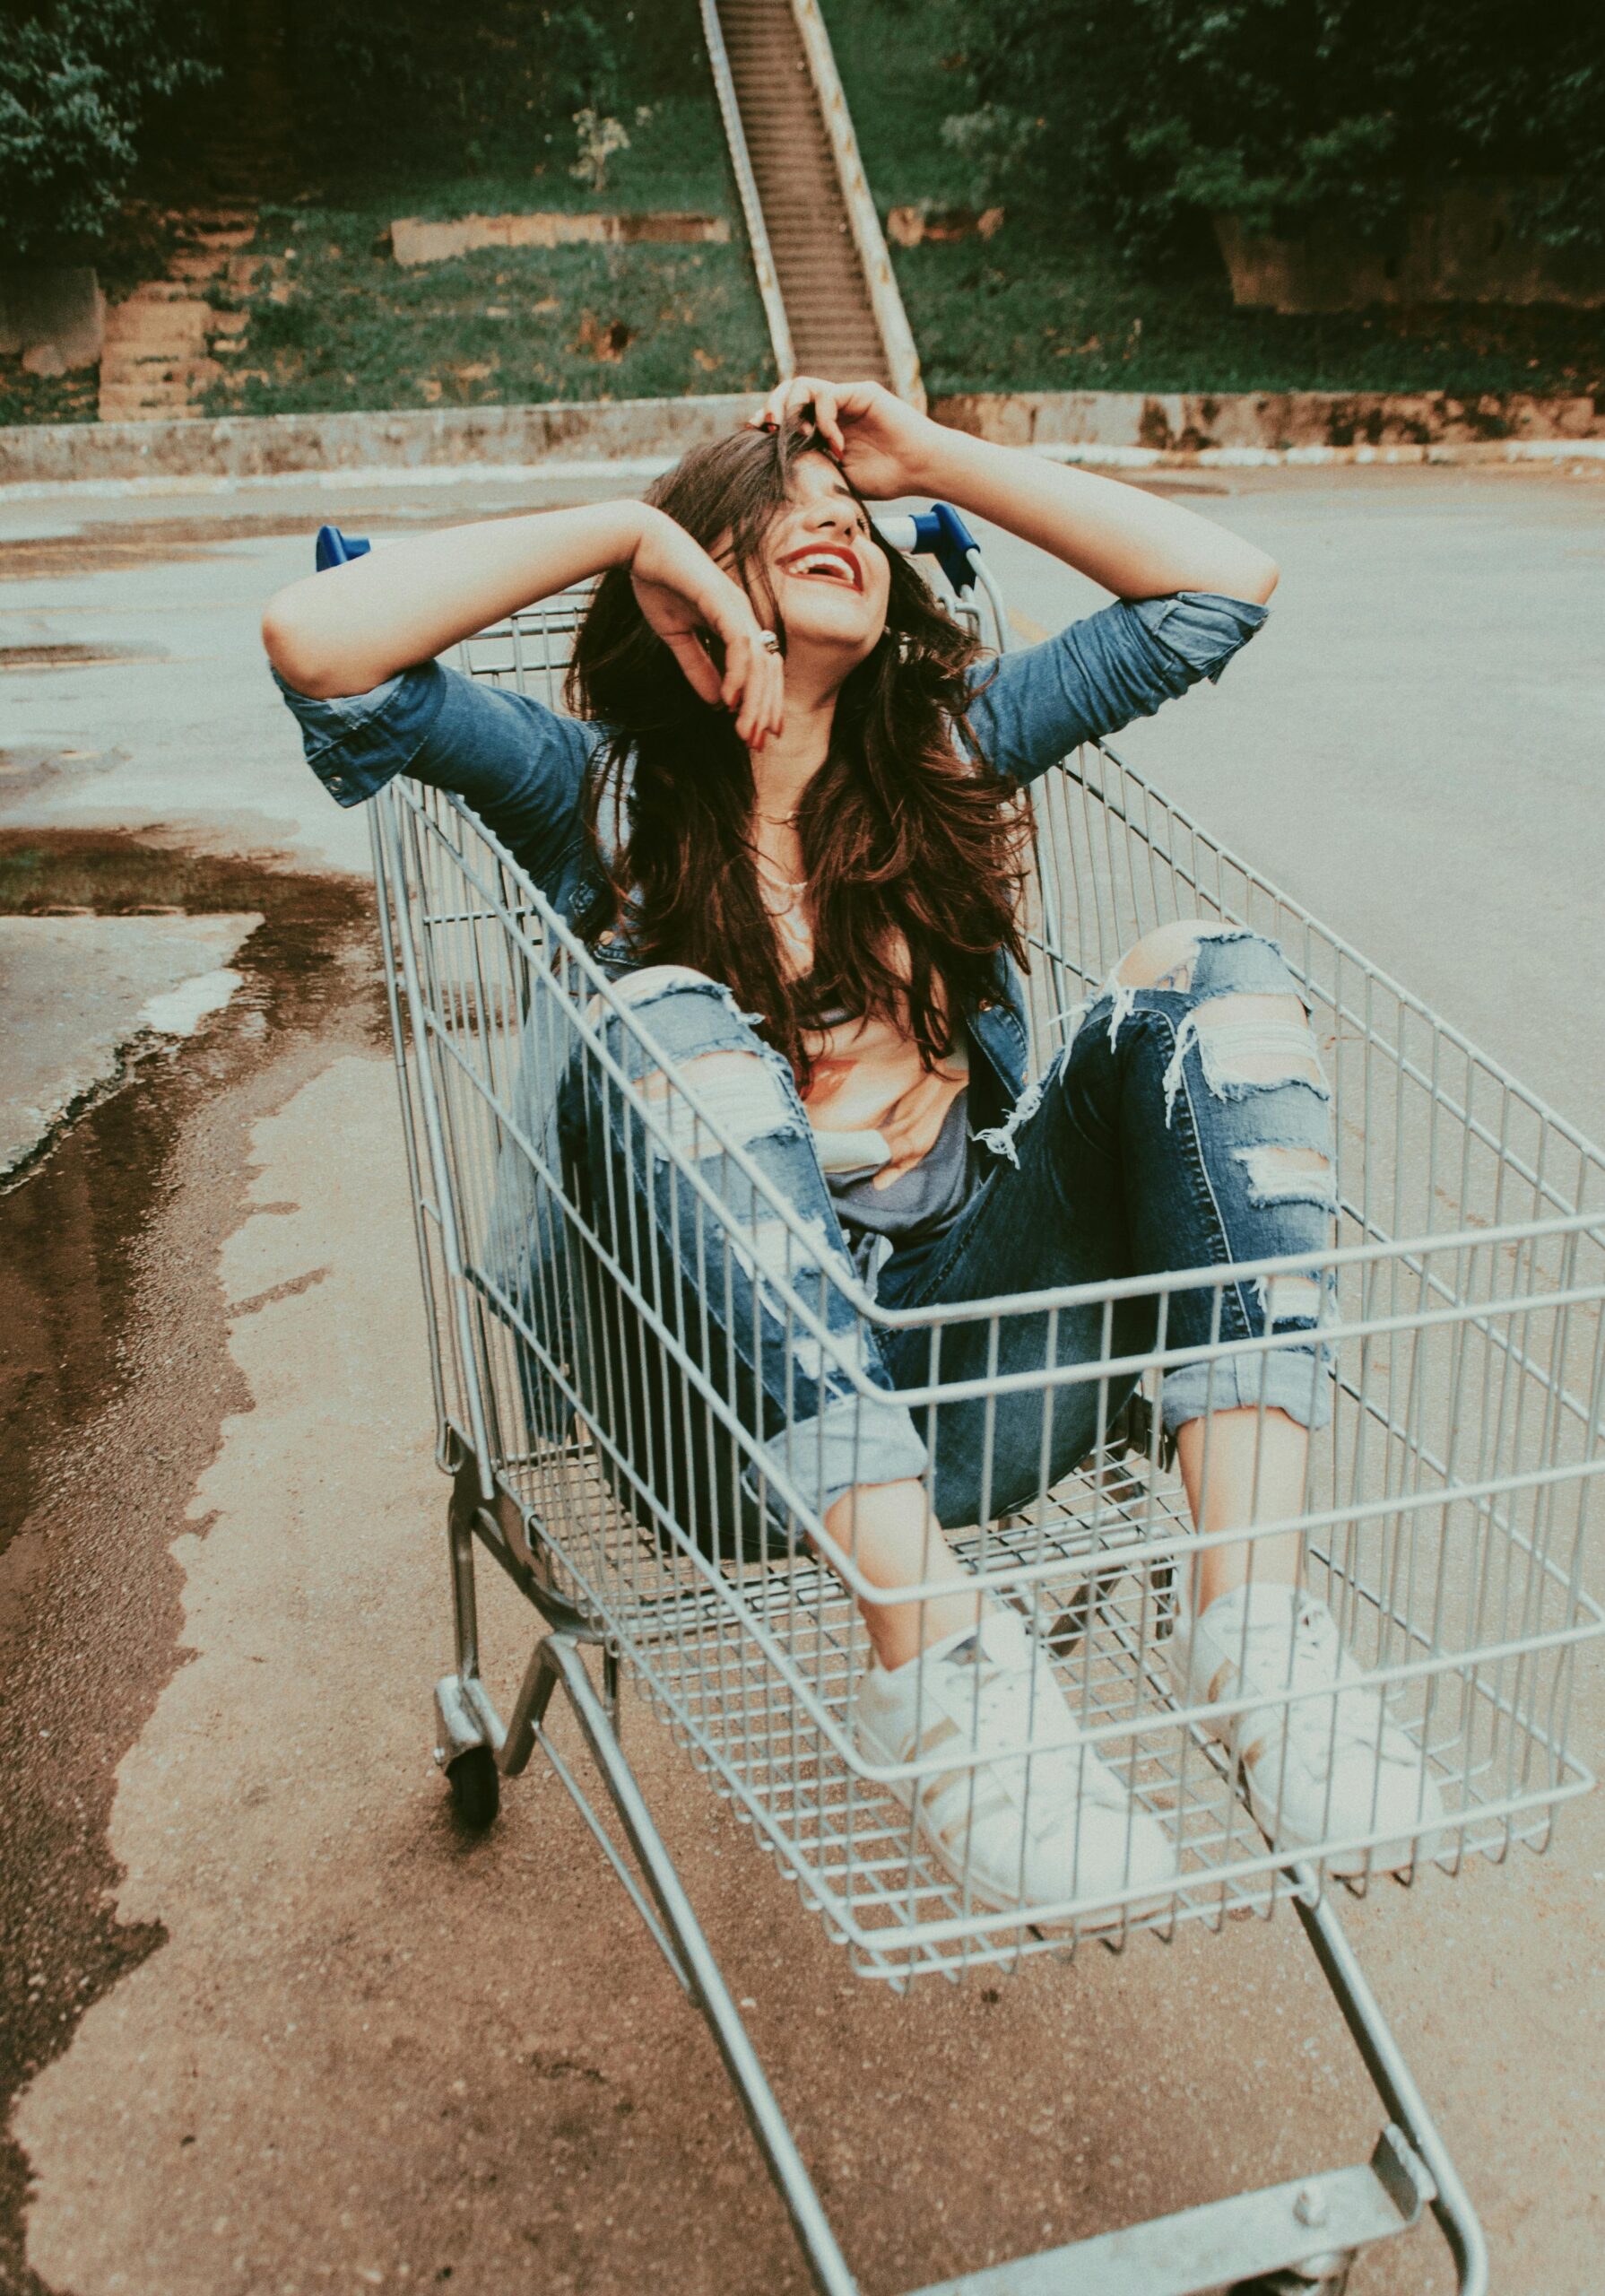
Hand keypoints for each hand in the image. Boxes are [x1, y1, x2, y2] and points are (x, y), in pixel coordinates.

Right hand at [628, 508, 784, 747]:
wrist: (640, 545)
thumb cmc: (657, 583)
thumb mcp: (676, 636)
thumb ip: (697, 666)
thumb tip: (715, 703)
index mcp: (736, 622)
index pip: (760, 669)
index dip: (762, 702)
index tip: (757, 735)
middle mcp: (744, 615)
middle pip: (768, 670)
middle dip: (765, 710)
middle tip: (757, 744)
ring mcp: (736, 607)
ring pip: (758, 663)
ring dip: (754, 701)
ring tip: (746, 732)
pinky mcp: (722, 601)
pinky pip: (739, 644)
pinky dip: (738, 674)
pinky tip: (730, 699)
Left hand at [748, 376, 938, 500]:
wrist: (920, 471)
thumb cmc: (885, 479)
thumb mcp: (836, 475)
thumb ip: (810, 463)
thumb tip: (775, 464)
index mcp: (822, 428)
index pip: (786, 415)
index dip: (767, 420)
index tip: (752, 434)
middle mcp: (832, 409)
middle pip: (789, 392)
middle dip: (771, 406)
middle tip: (765, 427)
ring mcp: (846, 399)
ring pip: (804, 386)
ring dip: (793, 408)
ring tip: (800, 436)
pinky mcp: (861, 392)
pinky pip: (829, 396)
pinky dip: (825, 421)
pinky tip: (836, 446)